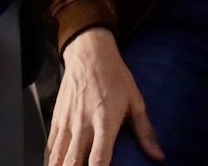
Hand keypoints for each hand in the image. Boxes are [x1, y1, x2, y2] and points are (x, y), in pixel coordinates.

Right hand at [46, 28, 163, 165]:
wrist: (89, 53)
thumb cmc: (114, 75)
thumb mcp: (135, 100)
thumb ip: (145, 131)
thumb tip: (158, 155)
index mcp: (105, 121)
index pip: (99, 159)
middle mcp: (83, 125)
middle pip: (73, 163)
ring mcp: (67, 123)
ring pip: (57, 158)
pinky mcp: (56, 119)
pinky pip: (49, 148)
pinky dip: (51, 161)